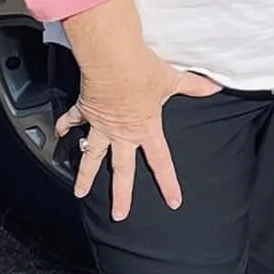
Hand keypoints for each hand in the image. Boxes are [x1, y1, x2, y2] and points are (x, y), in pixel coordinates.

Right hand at [56, 49, 219, 219]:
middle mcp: (122, 133)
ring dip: (85, 174)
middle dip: (121, 195)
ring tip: (79, 192)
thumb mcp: (173, 79)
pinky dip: (64, 125)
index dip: (168, 183)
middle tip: (118, 214)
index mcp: (145, 129)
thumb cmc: (143, 70)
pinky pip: (72, 120)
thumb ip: (194, 86)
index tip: (173, 202)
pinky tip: (58, 133)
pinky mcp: (85, 109)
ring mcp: (101, 124)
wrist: (113, 59)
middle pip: (122, 171)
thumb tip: (215, 86)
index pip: (161, 162)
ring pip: (92, 156)